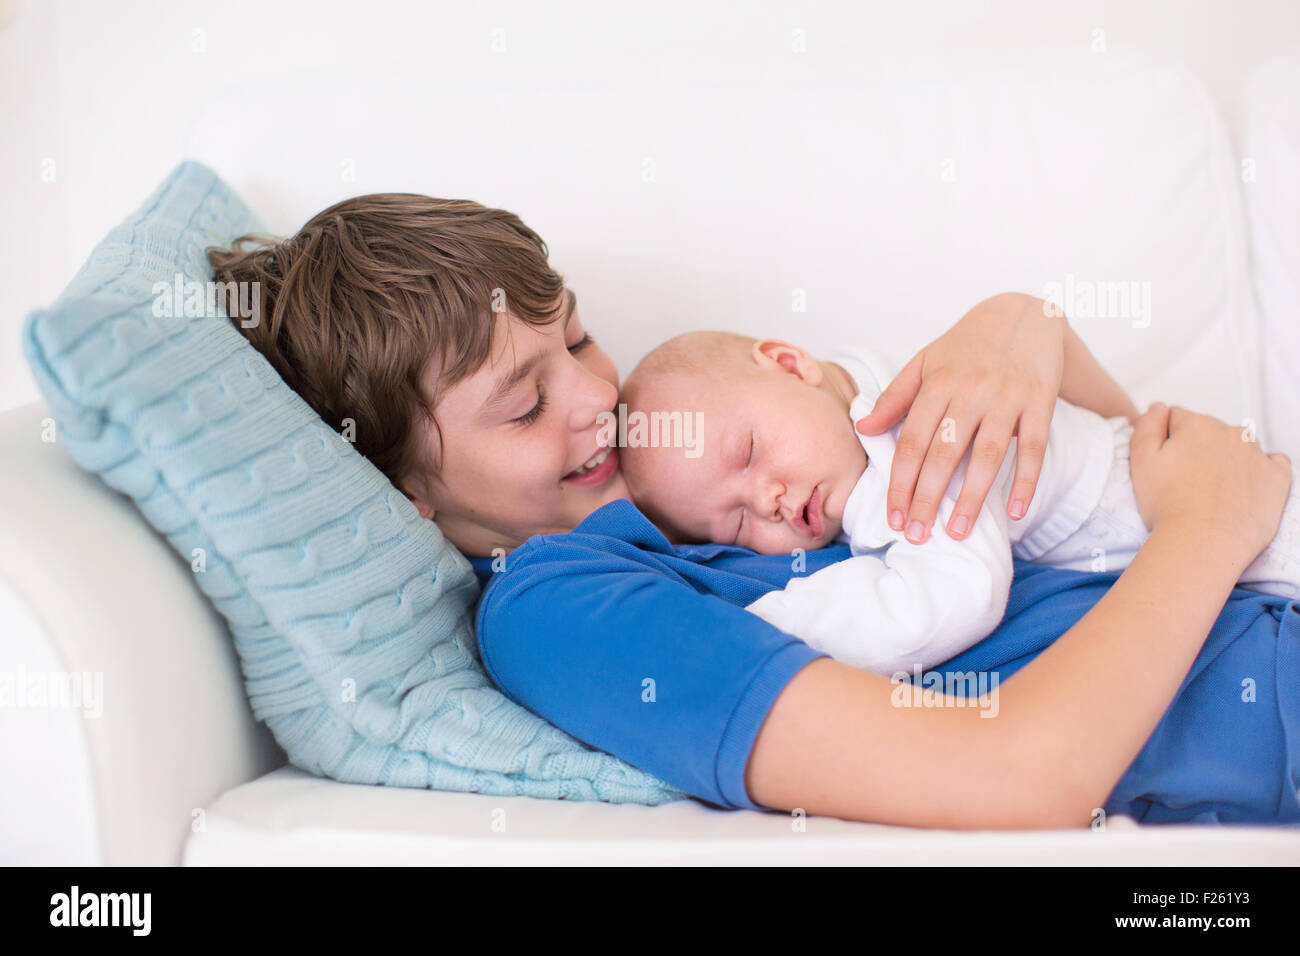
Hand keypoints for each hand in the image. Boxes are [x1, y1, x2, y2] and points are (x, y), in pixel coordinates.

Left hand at [854, 292, 1064, 543]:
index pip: (912, 441)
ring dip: (971, 498)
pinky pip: (1035, 448)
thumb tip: (863, 429)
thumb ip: (895, 398)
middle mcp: (971, 391)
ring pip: (987, 455)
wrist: (1024, 313)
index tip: (891, 515)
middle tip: (915, 535)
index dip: (900, 481)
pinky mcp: (1041, 401)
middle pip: (944, 453)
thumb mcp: (925, 362)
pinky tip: (1014, 512)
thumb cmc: (966, 347)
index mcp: (937, 383)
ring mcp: (1008, 397)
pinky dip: (1026, 481)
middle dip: (927, 498)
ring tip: (956, 532)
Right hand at [1130, 403, 1290, 562]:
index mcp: (1196, 425)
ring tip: (1212, 489)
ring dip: (1227, 458)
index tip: (1165, 463)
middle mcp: (1230, 432)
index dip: (1166, 440)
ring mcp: (1257, 453)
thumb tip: (1158, 407)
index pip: (1176, 418)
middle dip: (1197, 448)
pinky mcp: (1276, 477)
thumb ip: (1147, 426)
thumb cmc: (1168, 506)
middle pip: (1209, 431)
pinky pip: (1273, 461)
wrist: (1204, 542)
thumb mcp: (1140, 461)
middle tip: (1184, 481)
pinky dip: (1261, 468)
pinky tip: (1245, 485)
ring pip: (1239, 445)